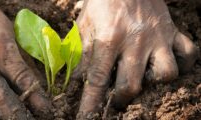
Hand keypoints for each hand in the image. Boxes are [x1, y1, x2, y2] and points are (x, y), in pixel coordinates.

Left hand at [73, 0, 197, 117]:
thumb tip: (78, 80)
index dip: (91, 104)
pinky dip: (183, 64)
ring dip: (154, 84)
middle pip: (132, 85)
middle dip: (122, 100)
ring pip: (166, 74)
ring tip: (143, 79)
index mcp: (108, 39)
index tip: (86, 119)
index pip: (97, 80)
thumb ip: (82, 53)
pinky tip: (166, 64)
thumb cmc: (101, 2)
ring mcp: (158, 37)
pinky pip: (189, 54)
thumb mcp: (85, 25)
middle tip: (116, 100)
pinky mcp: (173, 31)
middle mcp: (135, 41)